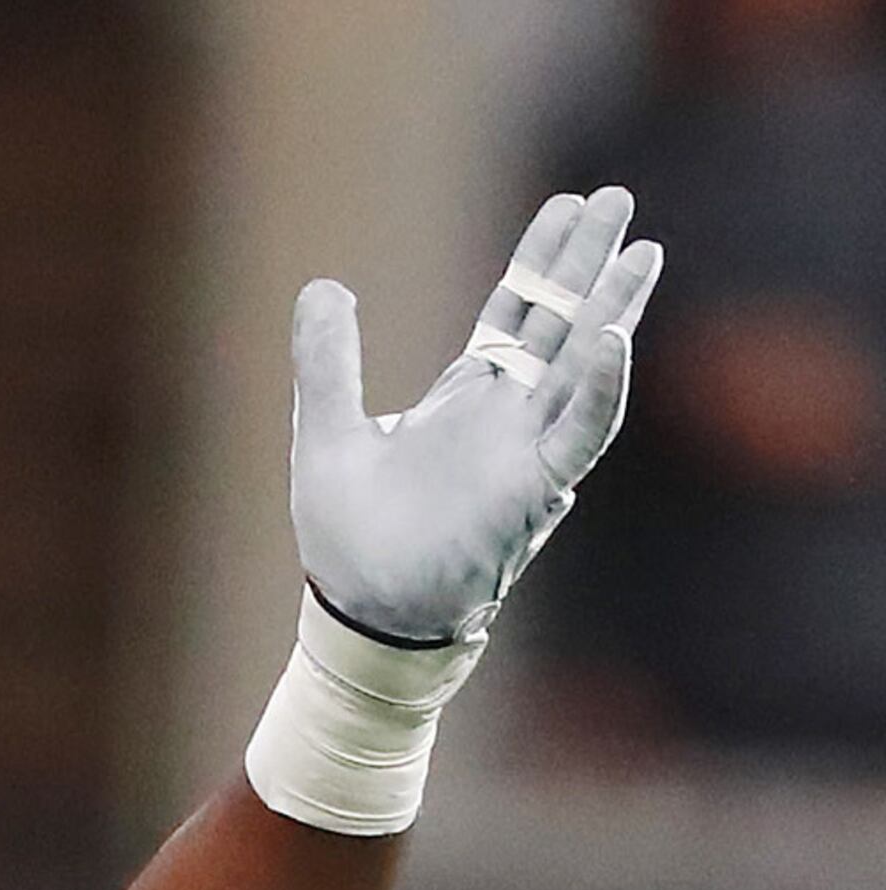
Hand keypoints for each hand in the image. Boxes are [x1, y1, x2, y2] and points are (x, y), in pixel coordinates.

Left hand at [290, 185, 663, 643]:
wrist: (360, 612)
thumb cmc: (349, 537)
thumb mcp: (327, 430)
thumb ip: (328, 362)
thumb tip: (324, 284)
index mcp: (467, 398)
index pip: (517, 313)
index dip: (542, 261)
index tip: (570, 206)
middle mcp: (507, 417)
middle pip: (560, 323)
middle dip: (589, 265)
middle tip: (620, 200)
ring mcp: (526, 452)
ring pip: (583, 368)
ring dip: (613, 312)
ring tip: (644, 253)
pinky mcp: (533, 493)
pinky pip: (578, 434)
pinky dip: (597, 389)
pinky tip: (612, 340)